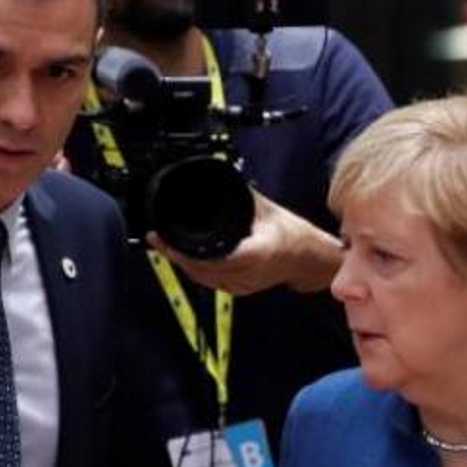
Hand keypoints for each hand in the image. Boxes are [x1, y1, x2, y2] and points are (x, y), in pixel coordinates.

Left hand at [149, 189, 341, 295]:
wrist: (309, 259)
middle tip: (157, 239)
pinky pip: (210, 281)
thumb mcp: (266, 209)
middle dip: (175, 255)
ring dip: (182, 263)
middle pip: (200, 270)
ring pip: (203, 278)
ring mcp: (242, 284)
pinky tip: (184, 259)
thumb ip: (243, 195)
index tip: (167, 238)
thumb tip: (222, 178)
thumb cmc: (293, 235)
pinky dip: (195, 270)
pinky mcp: (238, 288)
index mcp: (255, 254)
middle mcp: (246, 274)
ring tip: (165, 246)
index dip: (184, 251)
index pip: (211, 257)